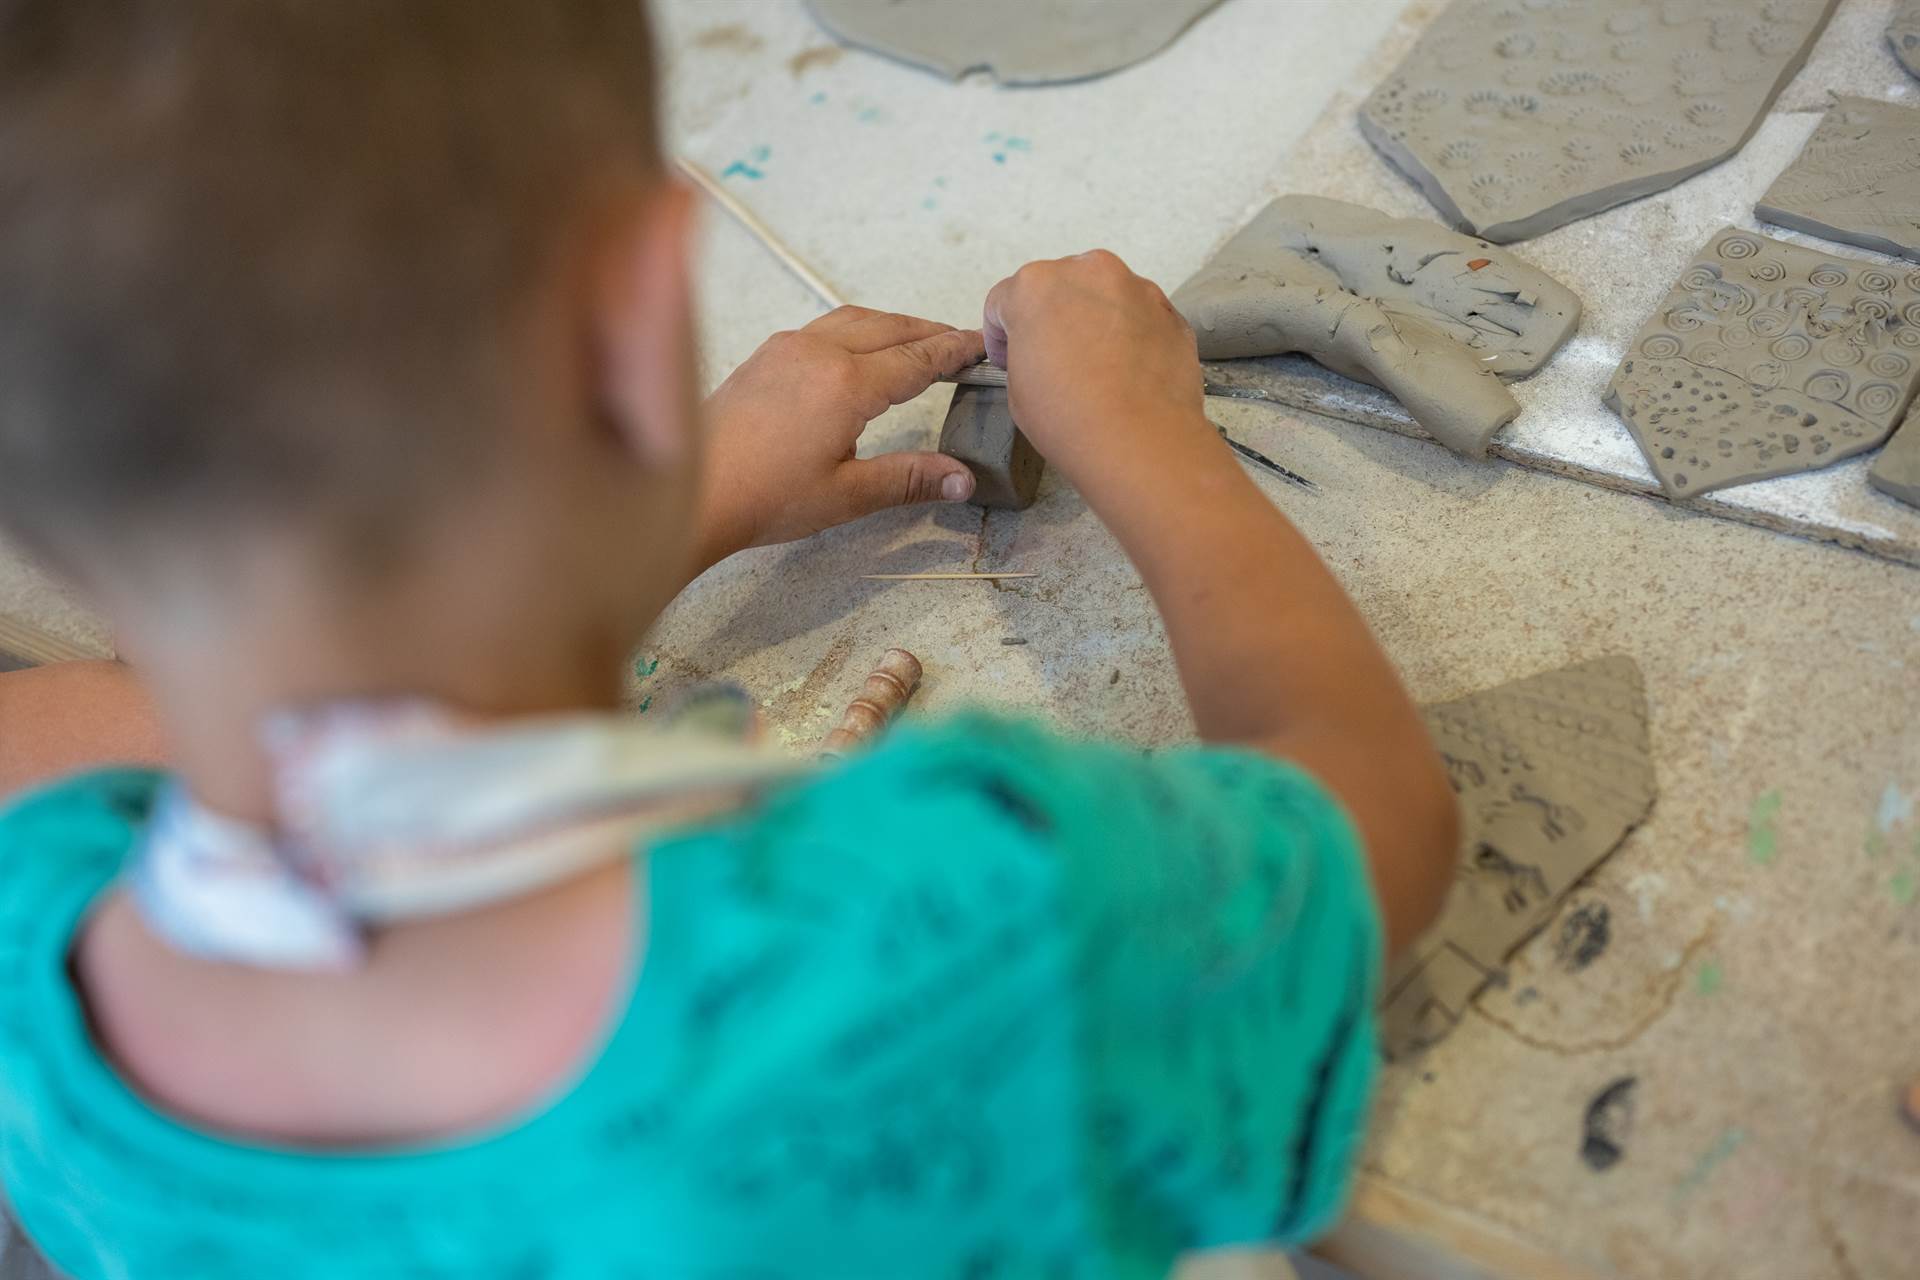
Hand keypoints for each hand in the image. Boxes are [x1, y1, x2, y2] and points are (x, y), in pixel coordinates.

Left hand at [693, 307, 986, 568]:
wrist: (690, 493)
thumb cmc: (761, 497)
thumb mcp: (847, 494)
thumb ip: (909, 479)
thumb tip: (961, 477)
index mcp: (845, 384)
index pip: (916, 360)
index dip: (953, 352)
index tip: (981, 346)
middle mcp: (817, 352)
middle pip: (889, 328)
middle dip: (928, 332)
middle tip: (959, 342)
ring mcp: (786, 348)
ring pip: (853, 320)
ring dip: (891, 325)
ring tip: (917, 340)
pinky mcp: (763, 356)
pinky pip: (821, 326)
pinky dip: (855, 329)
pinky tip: (857, 349)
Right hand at [982, 250, 1215, 491]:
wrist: (1141, 443)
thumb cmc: (1072, 419)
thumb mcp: (1017, 388)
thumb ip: (1023, 350)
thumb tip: (1040, 352)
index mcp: (1036, 286)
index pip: (1004, 300)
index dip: (1002, 335)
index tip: (1010, 357)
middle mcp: (1087, 272)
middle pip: (1058, 287)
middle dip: (1052, 318)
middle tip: (1055, 362)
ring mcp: (1135, 286)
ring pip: (1102, 296)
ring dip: (1093, 321)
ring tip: (1097, 367)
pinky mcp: (1168, 309)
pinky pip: (1138, 314)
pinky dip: (1129, 333)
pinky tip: (1126, 371)